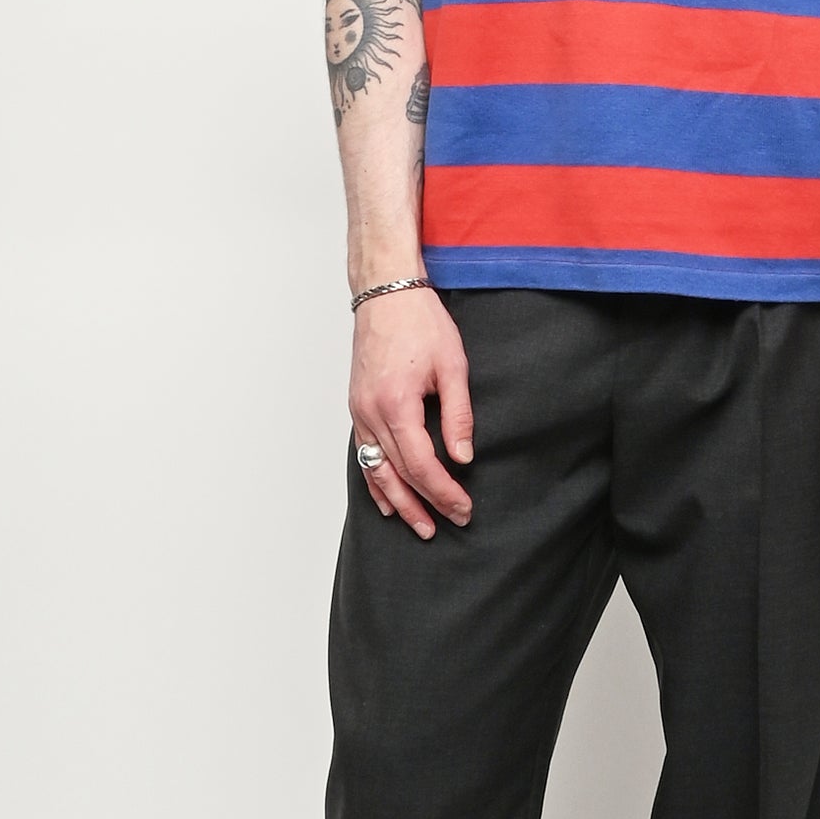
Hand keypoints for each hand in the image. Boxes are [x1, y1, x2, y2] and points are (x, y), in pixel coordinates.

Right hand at [349, 290, 474, 538]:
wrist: (386, 293)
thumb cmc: (420, 322)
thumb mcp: (452, 366)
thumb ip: (458, 415)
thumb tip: (463, 457)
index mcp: (397, 405)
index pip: (423, 464)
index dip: (444, 492)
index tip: (463, 508)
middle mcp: (371, 413)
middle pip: (398, 473)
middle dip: (424, 503)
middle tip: (448, 524)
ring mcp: (359, 411)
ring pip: (376, 469)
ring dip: (397, 501)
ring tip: (418, 525)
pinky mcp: (356, 406)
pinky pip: (363, 454)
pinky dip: (374, 480)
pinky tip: (385, 499)